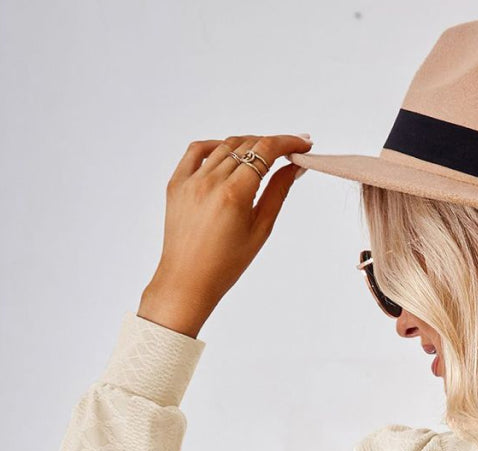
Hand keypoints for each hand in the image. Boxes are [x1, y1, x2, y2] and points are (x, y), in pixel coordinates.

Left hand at [137, 133, 312, 337]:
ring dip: (247, 146)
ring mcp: (191, 180)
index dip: (287, 142)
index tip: (301, 144)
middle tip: (288, 152)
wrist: (188, 281)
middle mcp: (211, 182)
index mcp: (234, 195)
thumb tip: (292, 167)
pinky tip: (228, 152)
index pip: (265, 151)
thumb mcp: (260, 230)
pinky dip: (215, 146)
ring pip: (224, 146)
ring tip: (261, 157)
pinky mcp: (177, 182)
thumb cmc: (225, 265)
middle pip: (247, 145)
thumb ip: (277, 193)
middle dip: (271, 145)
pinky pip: (197, 151)